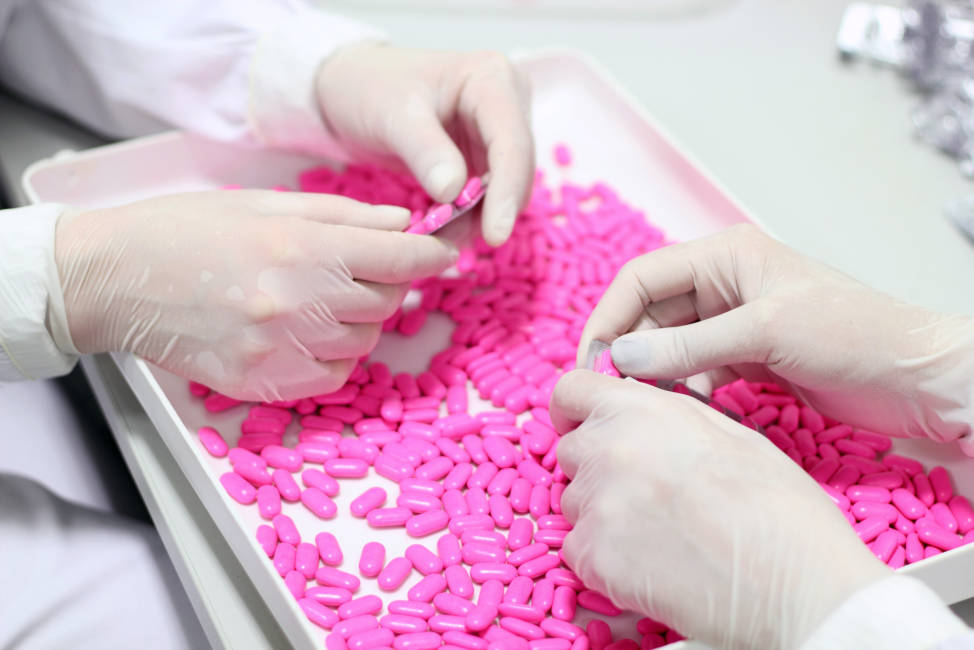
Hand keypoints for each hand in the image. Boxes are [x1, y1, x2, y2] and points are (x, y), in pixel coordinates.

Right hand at [55, 190, 456, 400]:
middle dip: (389, 282)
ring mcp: (279, 350)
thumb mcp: (265, 203)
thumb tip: (402, 226)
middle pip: (388, 302)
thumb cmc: (185, 230)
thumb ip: (343, 216)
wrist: (114, 280)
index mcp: (299, 247)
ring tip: (321, 298)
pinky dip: (333, 356)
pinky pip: (332, 377)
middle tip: (364, 267)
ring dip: (360, 320)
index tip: (443, 252)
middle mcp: (296, 303)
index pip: (398, 258)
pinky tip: (304, 332)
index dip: (431, 254)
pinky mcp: (262, 385)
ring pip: (365, 343)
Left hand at [315, 42, 534, 245]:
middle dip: (491, 210)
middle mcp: (506, 102)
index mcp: (491, 78)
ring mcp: (498, 131)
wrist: (352, 88)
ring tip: (439, 238)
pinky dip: (468, 216)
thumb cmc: (369, 88)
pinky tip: (442, 231)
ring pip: (505, 188)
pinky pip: (487, 194)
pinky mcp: (485, 156)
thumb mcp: (392, 115)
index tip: (494, 235)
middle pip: (516, 169)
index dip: (508, 191)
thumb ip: (425, 150)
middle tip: (451, 243)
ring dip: (478, 218)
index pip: (511, 143)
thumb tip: (454, 193)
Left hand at [551, 370, 889, 648]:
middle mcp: (607, 449)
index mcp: (639, 410)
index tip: (584, 425)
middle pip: (569, 450)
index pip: (569, 391)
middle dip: (595, 466)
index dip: (574, 410)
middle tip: (643, 491)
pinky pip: (577, 550)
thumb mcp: (729, 432)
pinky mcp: (593, 559)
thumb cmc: (778, 507)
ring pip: (573, 503)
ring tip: (658, 532)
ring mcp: (595, 506)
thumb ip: (667, 415)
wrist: (798, 584)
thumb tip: (639, 414)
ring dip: (601, 513)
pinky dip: (602, 558)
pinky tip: (649, 564)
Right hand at [579, 224, 973, 448]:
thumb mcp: (765, 333)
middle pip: (650, 315)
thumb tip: (621, 358)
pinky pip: (695, 372)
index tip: (591, 362)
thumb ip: (690, 347)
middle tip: (615, 395)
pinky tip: (687, 412)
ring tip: (649, 407)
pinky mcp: (747, 358)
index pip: (642, 278)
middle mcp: (723, 285)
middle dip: (630, 352)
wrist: (916, 377)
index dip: (609, 317)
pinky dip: (685, 391)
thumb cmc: (854, 334)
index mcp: (725, 257)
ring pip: (670, 347)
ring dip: (656, 375)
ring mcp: (733, 323)